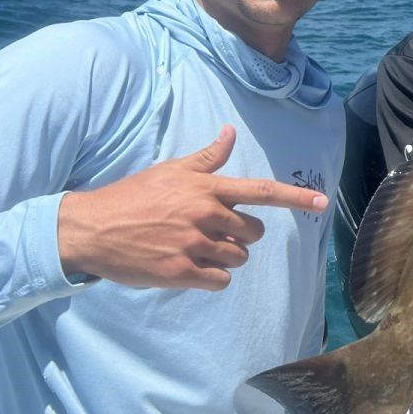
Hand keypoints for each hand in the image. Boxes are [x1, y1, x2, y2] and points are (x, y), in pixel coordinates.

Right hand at [57, 125, 328, 290]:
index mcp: (207, 188)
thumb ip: (207, 158)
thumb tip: (230, 132)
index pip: (261, 192)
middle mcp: (205, 214)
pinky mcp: (180, 272)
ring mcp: (193, 244)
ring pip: (238, 259)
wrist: (90, 228)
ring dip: (225, 258)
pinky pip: (220, 280)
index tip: (322, 203)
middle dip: (240, 236)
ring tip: (194, 248)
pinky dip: (212, 278)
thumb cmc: (132, 196)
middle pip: (253, 233)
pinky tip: (190, 267)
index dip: (295, 198)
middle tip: (210, 231)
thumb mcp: (170, 170)